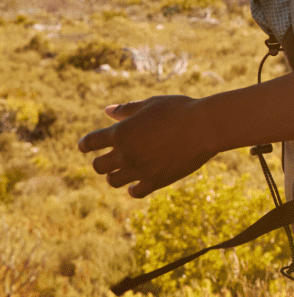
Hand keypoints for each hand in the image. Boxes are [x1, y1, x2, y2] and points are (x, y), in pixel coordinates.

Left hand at [78, 96, 212, 197]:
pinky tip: (137, 183)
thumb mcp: (152, 104)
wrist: (205, 127)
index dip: (86, 144)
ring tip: (125, 168)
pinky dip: (132, 188)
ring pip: (113, 180)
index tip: (86, 146)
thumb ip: (127, 109)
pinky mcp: (155, 181)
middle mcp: (125, 153)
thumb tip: (107, 111)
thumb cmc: (179, 109)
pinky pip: (134, 192)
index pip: (90, 142)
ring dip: (115, 175)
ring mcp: (139, 169)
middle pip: (98, 165)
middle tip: (111, 156)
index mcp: (121, 132)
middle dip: (101, 160)